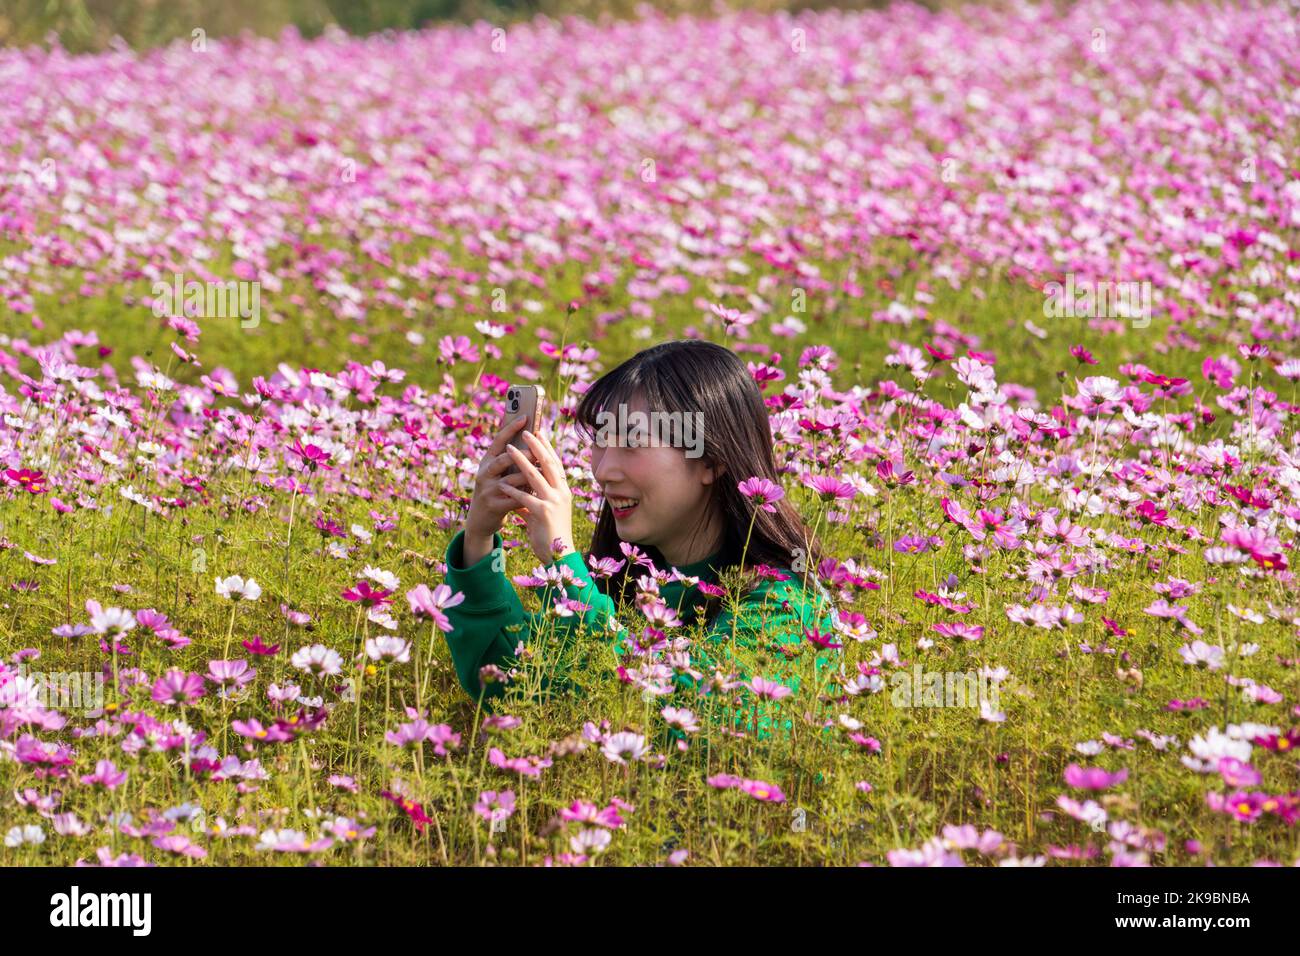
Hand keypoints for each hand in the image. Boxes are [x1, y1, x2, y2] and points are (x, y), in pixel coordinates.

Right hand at [463, 417, 534, 562]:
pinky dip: (527, 495)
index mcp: (487, 461)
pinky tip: (538, 493)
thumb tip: (533, 439)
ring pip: (511, 479)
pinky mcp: (493, 505)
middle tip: (537, 450)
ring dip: (528, 476)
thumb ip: (511, 460)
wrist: (481, 520)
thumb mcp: (499, 473)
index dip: (511, 428)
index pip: (499, 440)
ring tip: (543, 473)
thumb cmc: (496, 491)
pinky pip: (514, 498)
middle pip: (503, 458)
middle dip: (522, 454)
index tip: (526, 416)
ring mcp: (487, 489)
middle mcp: (484, 473)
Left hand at [497, 429, 575, 566]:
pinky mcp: (543, 513)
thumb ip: (535, 502)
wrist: (560, 555)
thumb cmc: (552, 535)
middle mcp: (561, 493)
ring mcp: (553, 502)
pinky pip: (524, 497)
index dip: (547, 447)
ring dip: (521, 461)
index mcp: (564, 491)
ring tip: (509, 448)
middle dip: (536, 446)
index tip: (539, 433)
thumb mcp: (546, 513)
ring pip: (535, 476)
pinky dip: (512, 489)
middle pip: (548, 464)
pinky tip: (502, 483)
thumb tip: (523, 495)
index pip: (556, 464)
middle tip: (526, 431)